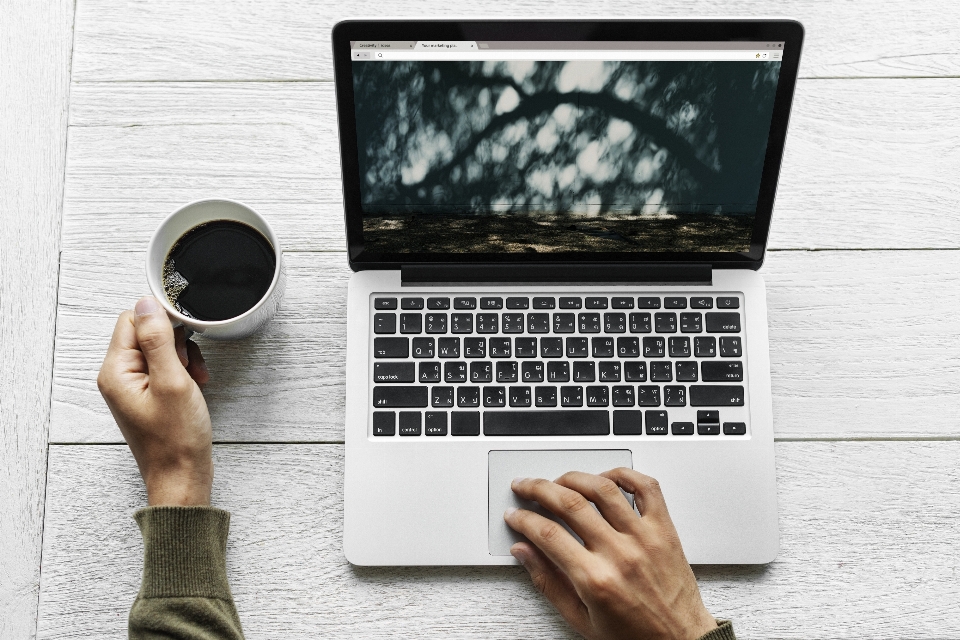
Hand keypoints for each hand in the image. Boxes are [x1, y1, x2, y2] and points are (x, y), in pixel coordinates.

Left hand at [98, 296, 212, 505]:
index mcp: (116, 371)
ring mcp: (133, 387)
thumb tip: (146, 303)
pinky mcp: (148, 395)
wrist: (182, 477)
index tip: (186, 334)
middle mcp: (118, 377)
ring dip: (183, 356)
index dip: (163, 321)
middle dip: (176, 342)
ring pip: (159, 349)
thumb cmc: (177, 439)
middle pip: (146, 333)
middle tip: (189, 365)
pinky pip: (164, 367)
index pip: (133, 320)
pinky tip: (195, 384)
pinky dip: (183, 371)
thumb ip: (158, 340)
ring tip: (195, 378)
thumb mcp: (172, 381)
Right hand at [505, 468, 716, 639]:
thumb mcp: (581, 619)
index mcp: (596, 580)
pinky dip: (623, 474)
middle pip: (570, 503)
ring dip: (574, 477)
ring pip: (603, 488)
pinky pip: (646, 488)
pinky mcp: (664, 529)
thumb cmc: (634, 635)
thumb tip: (523, 551)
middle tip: (525, 487)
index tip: (514, 515)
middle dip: (538, 489)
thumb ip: (548, 582)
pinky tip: (604, 477)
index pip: (548, 534)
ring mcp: (644, 537)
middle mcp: (620, 553)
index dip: (523, 520)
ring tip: (558, 481)